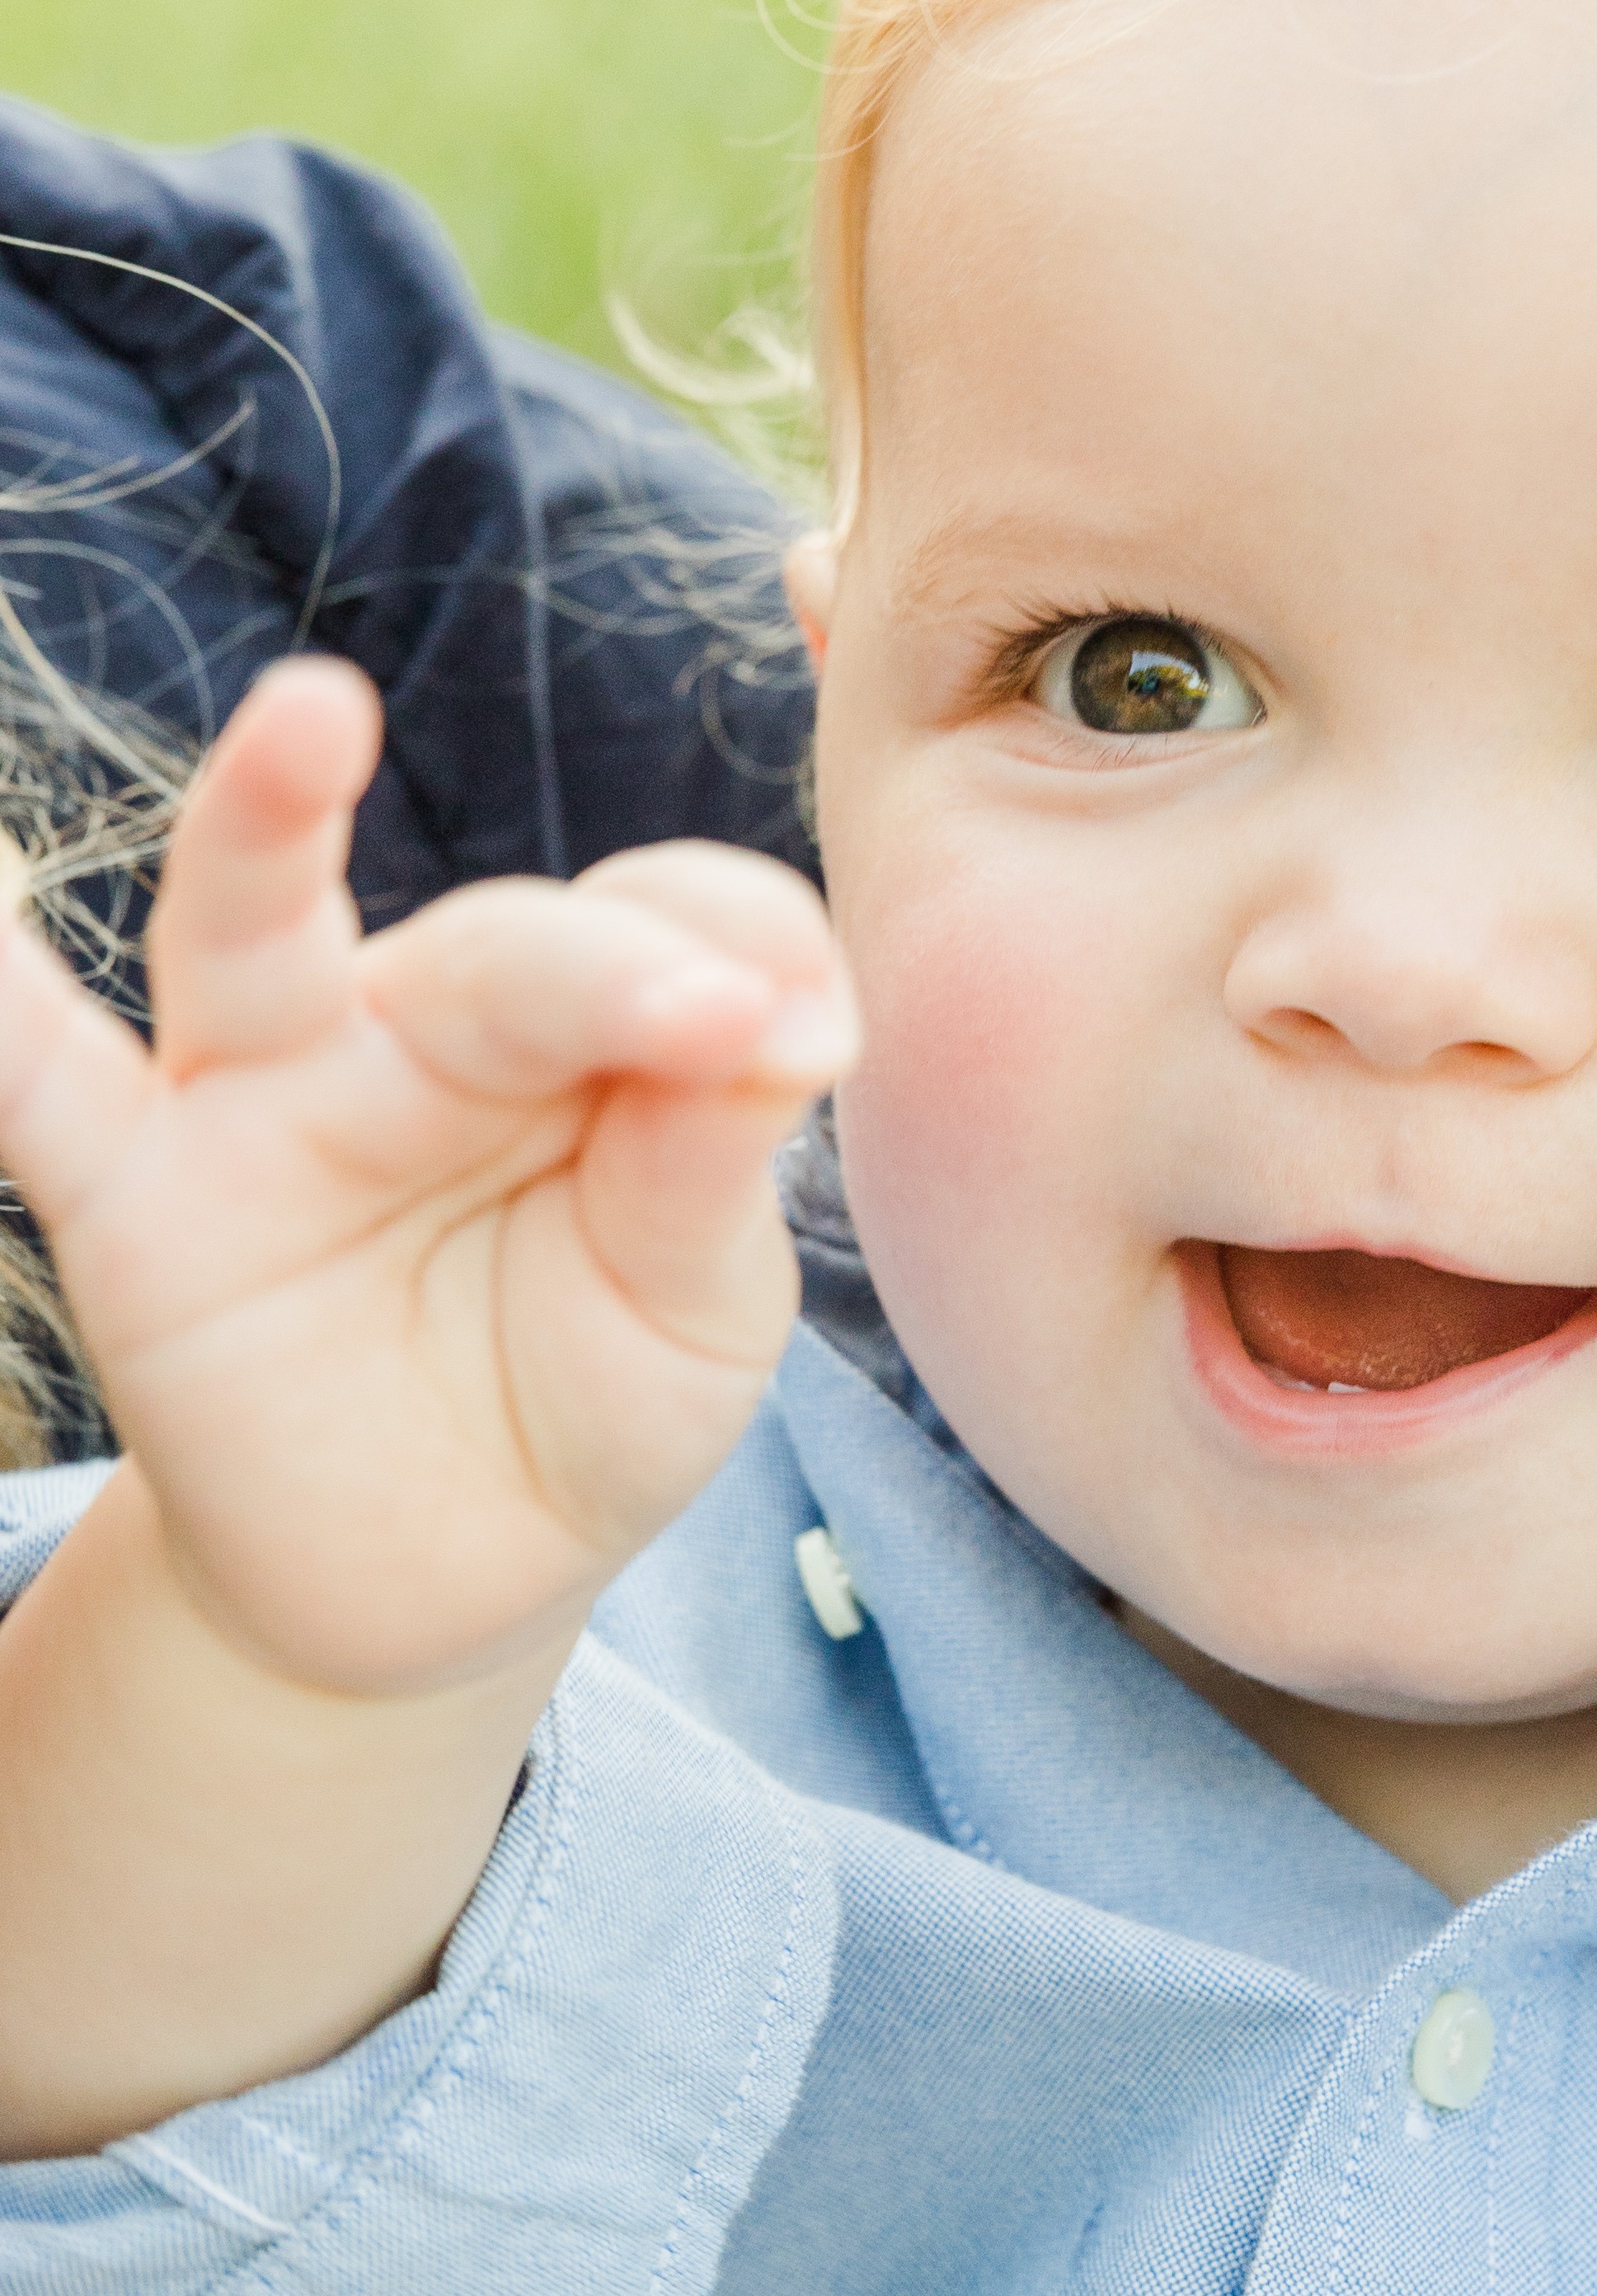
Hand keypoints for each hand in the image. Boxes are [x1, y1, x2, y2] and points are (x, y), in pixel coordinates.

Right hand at [0, 659, 852, 2152]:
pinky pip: (45, 1087)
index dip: (758, 968)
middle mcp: (427, 1022)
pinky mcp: (139, 1200)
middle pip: (509, 947)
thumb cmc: (588, 1396)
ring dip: (272, 817)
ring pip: (255, 928)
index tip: (821, 1044)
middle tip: (722, 1007)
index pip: (686, 932)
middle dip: (608, 968)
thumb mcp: (693, 1308)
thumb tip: (802, 1027)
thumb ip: (712, 1169)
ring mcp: (270, 1092)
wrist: (443, 1576)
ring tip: (314, 719)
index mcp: (595, 1030)